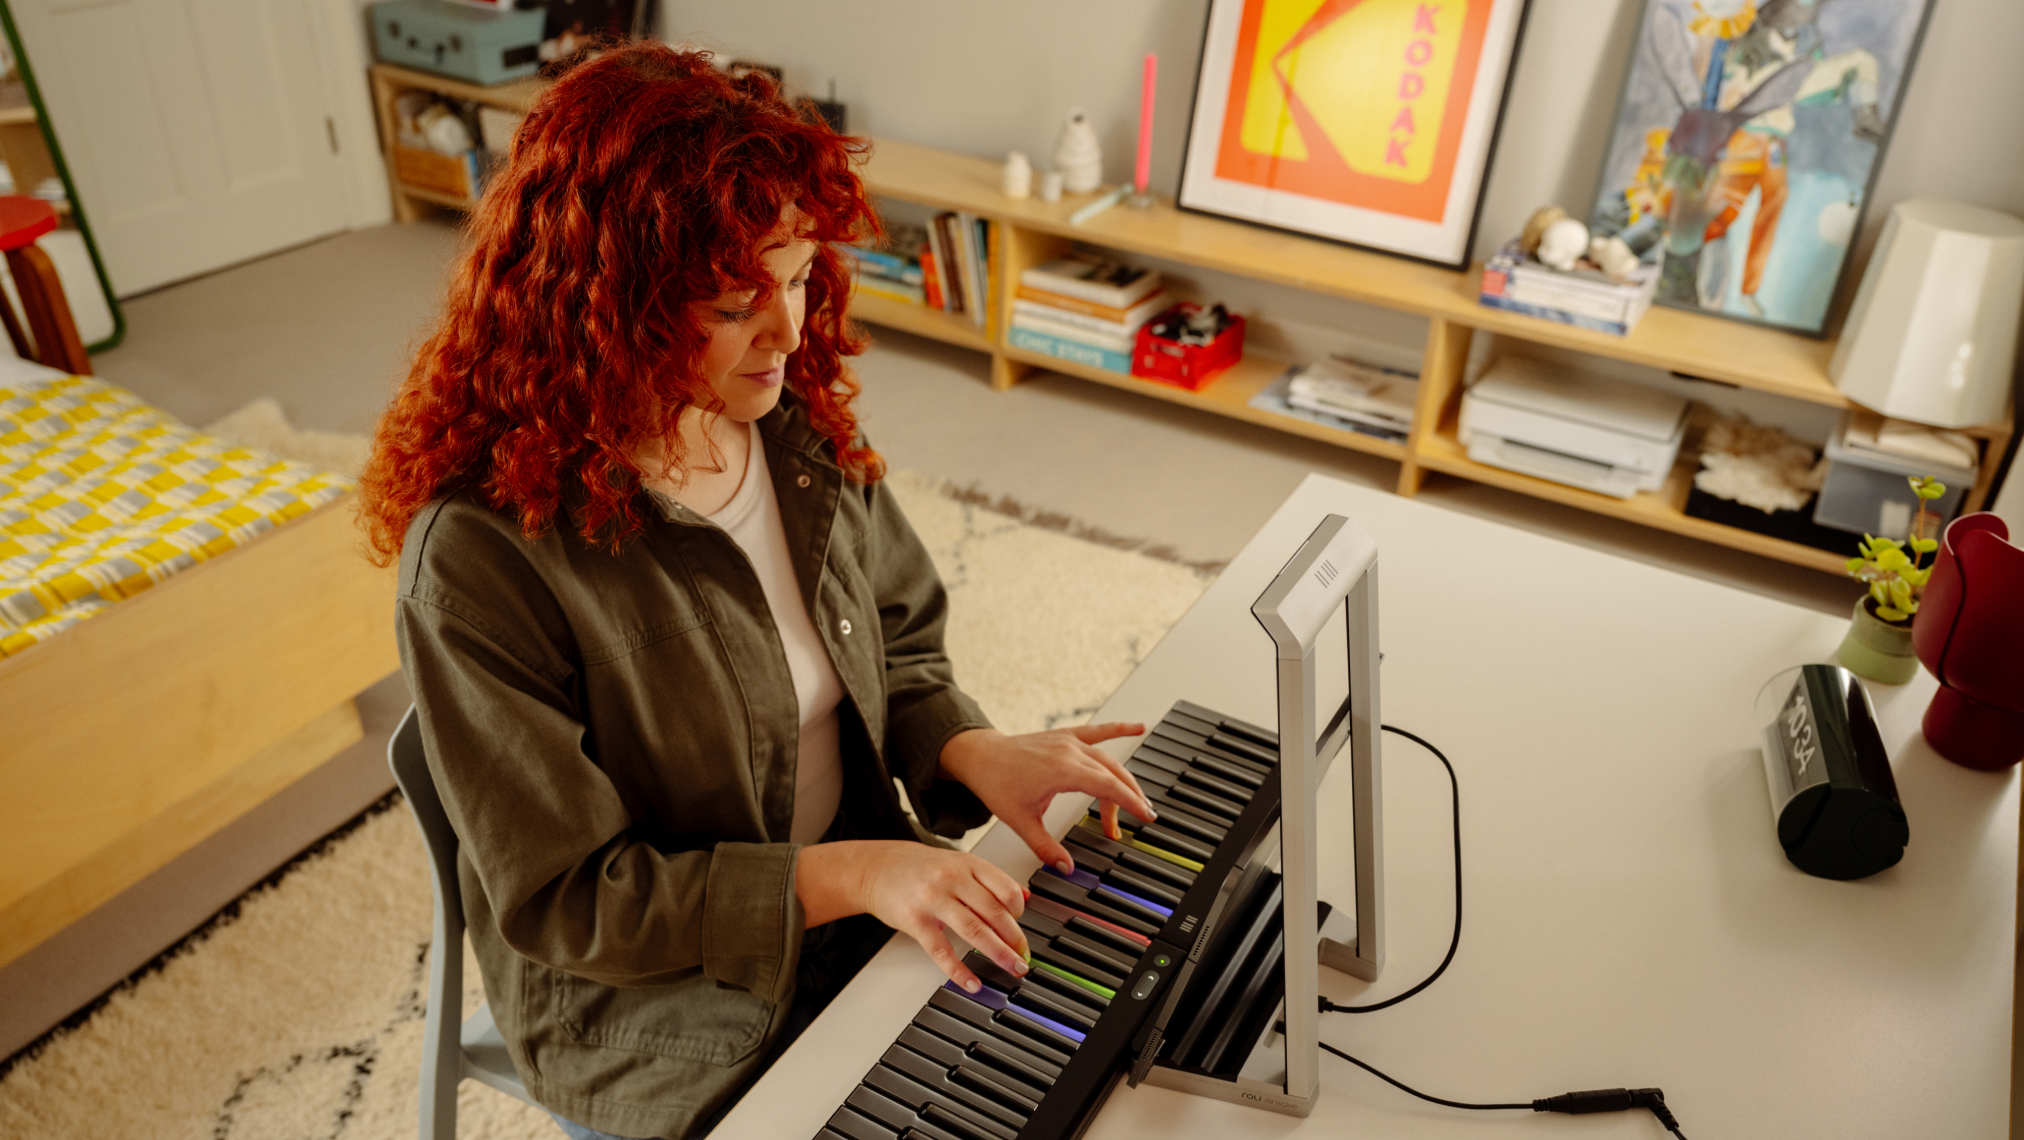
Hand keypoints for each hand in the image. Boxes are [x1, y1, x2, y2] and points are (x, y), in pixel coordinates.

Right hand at [795, 840, 1030, 990]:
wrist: (875, 867)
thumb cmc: (917, 866)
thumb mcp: (957, 862)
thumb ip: (990, 878)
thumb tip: (1024, 896)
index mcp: (968, 864)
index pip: (1006, 889)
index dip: (1020, 913)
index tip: (1022, 928)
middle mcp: (953, 879)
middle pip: (995, 912)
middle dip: (1015, 939)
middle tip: (1024, 957)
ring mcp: (934, 899)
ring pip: (975, 930)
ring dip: (999, 953)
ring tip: (1012, 968)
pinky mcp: (916, 921)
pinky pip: (942, 951)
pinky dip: (960, 970)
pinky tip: (972, 982)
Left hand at [939, 724, 1156, 873]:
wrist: (980, 756)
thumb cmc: (996, 783)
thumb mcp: (1020, 822)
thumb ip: (1045, 847)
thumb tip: (1065, 867)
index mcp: (1062, 771)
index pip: (1108, 787)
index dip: (1130, 802)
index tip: (1145, 816)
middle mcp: (1069, 752)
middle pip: (1112, 775)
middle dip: (1130, 797)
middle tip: (1141, 817)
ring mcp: (1068, 742)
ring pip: (1108, 759)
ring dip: (1124, 779)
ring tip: (1136, 799)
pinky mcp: (1065, 736)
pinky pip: (1097, 731)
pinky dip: (1119, 728)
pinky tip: (1138, 726)